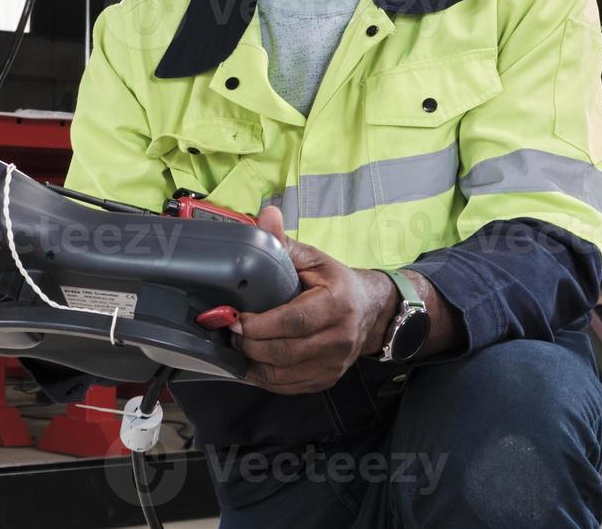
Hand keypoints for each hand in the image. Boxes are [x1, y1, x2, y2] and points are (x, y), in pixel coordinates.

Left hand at [230, 206, 398, 393]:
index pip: (294, 321)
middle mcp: (340, 339)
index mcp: (337, 305)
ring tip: (236, 344)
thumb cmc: (336, 283)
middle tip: (229, 331)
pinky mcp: (326, 379)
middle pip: (286, 351)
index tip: (236, 318)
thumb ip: (284, 242)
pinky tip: (249, 362)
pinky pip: (289, 386)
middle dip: (250, 344)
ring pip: (285, 373)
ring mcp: (334, 364)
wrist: (371, 312)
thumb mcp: (314, 258)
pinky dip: (264, 377)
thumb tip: (266, 215)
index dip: (260, 323)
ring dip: (253, 362)